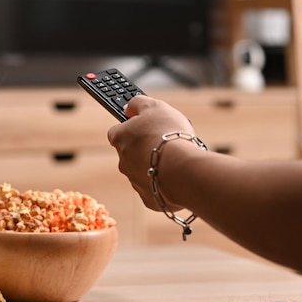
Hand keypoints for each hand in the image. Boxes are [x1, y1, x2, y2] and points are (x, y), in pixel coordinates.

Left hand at [107, 95, 194, 211]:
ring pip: (143, 171)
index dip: (132, 127)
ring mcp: (134, 180)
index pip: (117, 131)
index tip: (144, 126)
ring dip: (155, 166)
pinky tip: (177, 177)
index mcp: (120, 138)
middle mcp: (122, 161)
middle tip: (166, 143)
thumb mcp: (154, 106)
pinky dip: (163, 184)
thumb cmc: (169, 136)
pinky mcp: (148, 198)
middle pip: (131, 152)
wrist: (184, 170)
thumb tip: (129, 107)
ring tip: (176, 160)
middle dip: (146, 148)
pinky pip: (155, 189)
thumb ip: (138, 103)